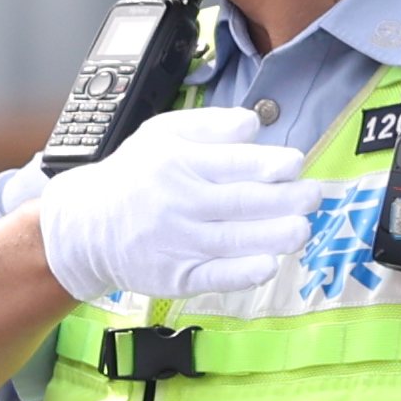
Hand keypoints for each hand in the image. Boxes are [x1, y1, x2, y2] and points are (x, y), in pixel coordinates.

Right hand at [37, 105, 315, 304]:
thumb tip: (254, 124)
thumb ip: (210, 125)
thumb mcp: (162, 134)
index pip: (232, 163)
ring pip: (233, 240)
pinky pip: (215, 276)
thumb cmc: (134, 176)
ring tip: (303, 229)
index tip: (295, 164)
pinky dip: (243, 273)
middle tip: (314, 196)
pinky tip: (269, 265)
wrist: (86, 227)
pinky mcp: (174, 277)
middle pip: (240, 203)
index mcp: (177, 163)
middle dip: (285, 200)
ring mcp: (176, 243)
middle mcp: (178, 203)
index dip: (269, 165)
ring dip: (274, 236)